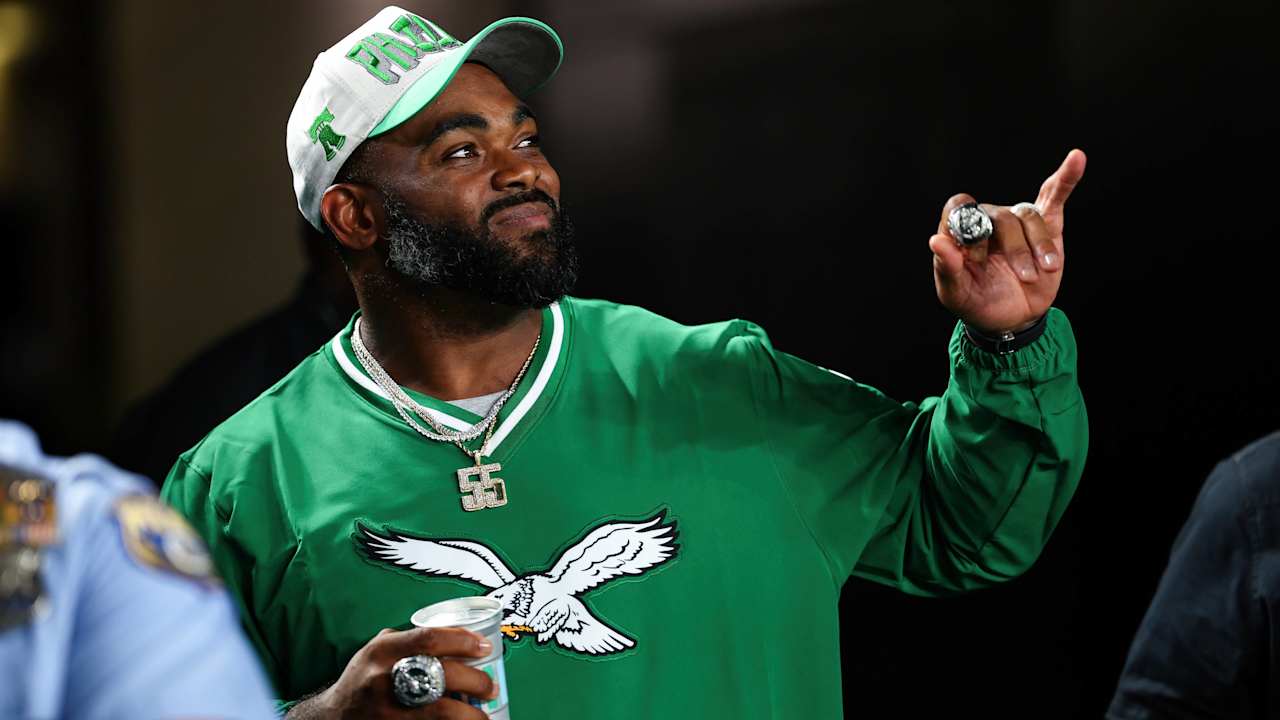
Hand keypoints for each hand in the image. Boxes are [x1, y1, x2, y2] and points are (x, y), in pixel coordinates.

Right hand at [290, 627, 497, 718]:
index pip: (428, 639)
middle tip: (490, 687)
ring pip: (443, 713)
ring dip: (471, 716)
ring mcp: (389, 713)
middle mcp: (383, 682)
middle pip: (443, 677)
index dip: (462, 641)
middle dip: (476, 682)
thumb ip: (407, 642)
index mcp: (381, 653)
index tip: (484, 647)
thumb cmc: (362, 682)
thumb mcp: (375, 653)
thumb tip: (456, 634)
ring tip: (484, 716)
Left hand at [928, 149, 1086, 333]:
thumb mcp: (956, 293)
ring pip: (1028, 216)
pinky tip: (1076, 159)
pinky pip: (1054, 195)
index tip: (977, 258)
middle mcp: (988, 220)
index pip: (960, 208)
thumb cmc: (977, 302)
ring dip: (1038, 246)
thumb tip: (935, 240)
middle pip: (1001, 216)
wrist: (1010, 320)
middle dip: (1014, 250)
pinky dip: (1066, 177)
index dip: (969, 229)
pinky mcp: (1046, 225)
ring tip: (1041, 272)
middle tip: (1021, 277)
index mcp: (961, 232)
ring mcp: (1017, 222)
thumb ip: (947, 268)